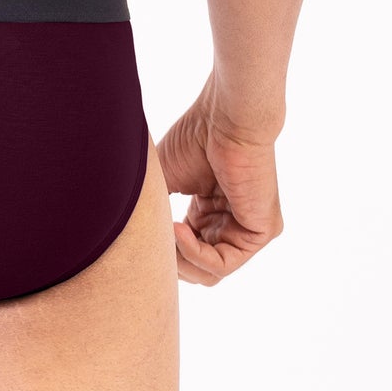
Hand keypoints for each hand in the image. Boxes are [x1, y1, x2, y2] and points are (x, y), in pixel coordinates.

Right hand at [156, 74, 283, 285]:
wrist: (225, 117)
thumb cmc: (195, 137)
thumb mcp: (163, 180)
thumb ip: (153, 211)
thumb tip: (129, 237)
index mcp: (209, 212)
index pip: (187, 252)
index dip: (162, 252)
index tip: (139, 240)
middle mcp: (230, 224)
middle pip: (198, 271)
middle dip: (170, 265)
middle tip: (149, 247)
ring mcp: (248, 230)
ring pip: (209, 273)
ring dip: (179, 260)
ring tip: (162, 236)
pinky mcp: (261, 232)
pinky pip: (223, 263)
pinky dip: (195, 254)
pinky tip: (176, 230)